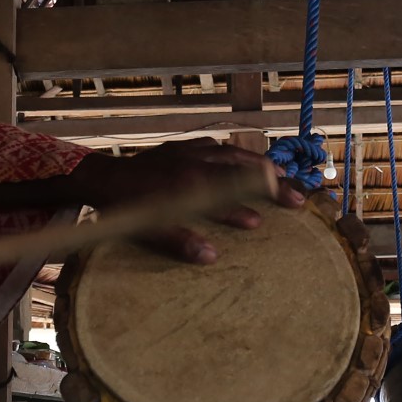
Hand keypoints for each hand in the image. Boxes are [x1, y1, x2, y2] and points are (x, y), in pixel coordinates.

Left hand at [66, 140, 304, 263]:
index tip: (285, 211)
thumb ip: (181, 241)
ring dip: (259, 164)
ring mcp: (190, 152)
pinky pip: (215, 145)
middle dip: (273, 182)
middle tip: (298, 194)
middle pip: (244, 170)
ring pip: (234, 154)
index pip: (235, 194)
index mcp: (191, 185)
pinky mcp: (181, 147)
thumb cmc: (127, 207)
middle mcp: (197, 164)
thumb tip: (212, 256)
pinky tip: (238, 157)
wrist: (103, 176)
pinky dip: (232, 152)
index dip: (259, 202)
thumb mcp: (150, 229)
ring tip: (280, 174)